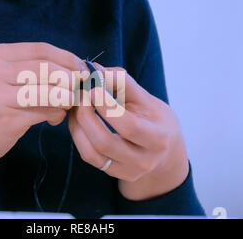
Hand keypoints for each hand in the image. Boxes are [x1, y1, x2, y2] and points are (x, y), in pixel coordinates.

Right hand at [0, 43, 86, 163]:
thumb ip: (26, 70)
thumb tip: (68, 71)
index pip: (40, 49)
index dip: (66, 57)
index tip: (81, 67)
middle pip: (47, 68)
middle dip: (71, 77)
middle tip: (81, 86)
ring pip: (49, 91)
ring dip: (66, 98)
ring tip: (68, 103)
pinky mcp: (7, 118)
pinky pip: (44, 112)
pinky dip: (56, 114)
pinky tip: (54, 118)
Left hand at [68, 65, 188, 200]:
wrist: (165, 152)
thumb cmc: (155, 120)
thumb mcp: (147, 100)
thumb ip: (123, 83)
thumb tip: (96, 68)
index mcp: (158, 139)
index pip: (129, 126)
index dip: (107, 108)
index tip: (93, 89)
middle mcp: (144, 160)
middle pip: (105, 142)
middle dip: (86, 116)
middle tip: (79, 95)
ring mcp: (127, 171)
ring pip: (91, 152)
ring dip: (78, 125)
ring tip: (76, 106)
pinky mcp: (113, 173)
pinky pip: (88, 156)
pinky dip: (78, 136)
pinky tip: (78, 120)